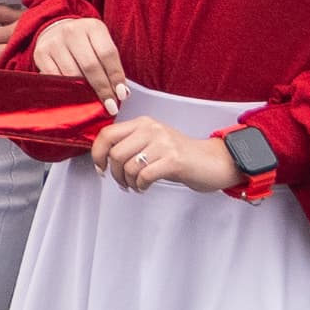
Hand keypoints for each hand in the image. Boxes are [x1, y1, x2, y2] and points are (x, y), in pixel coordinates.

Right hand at [26, 13, 127, 108]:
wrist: (56, 32)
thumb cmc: (84, 44)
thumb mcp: (100, 45)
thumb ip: (111, 65)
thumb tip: (122, 93)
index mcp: (93, 26)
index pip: (107, 54)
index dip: (115, 76)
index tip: (122, 94)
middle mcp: (72, 31)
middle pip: (90, 65)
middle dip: (102, 88)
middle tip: (111, 105)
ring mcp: (55, 42)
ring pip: (72, 74)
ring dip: (85, 93)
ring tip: (94, 103)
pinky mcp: (41, 54)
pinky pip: (56, 79)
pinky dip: (67, 91)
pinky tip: (75, 98)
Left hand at [89, 116, 234, 194]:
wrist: (212, 160)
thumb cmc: (178, 155)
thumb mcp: (152, 142)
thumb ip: (129, 143)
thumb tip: (101, 156)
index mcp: (142, 123)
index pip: (107, 134)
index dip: (97, 153)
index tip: (100, 168)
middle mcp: (151, 129)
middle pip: (115, 154)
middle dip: (114, 174)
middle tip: (122, 183)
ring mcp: (163, 143)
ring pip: (128, 166)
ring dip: (128, 182)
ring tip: (136, 185)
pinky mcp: (173, 160)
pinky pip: (144, 176)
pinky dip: (140, 186)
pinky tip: (145, 187)